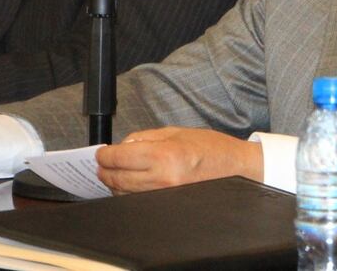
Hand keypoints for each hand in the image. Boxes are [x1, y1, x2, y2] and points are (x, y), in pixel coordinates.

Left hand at [96, 127, 263, 193]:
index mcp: (164, 154)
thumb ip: (147, 137)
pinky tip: (128, 184)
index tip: (100, 153)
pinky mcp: (167, 204)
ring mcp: (164, 195)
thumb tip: (122, 146)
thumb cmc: (211, 147)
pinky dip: (128, 192)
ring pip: (125, 192)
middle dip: (105, 170)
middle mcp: (162, 178)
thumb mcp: (177, 132)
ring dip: (114, 183)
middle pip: (118, 178)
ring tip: (112, 174)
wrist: (236, 168)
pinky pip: (139, 200)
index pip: (120, 157)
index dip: (105, 155)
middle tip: (101, 164)